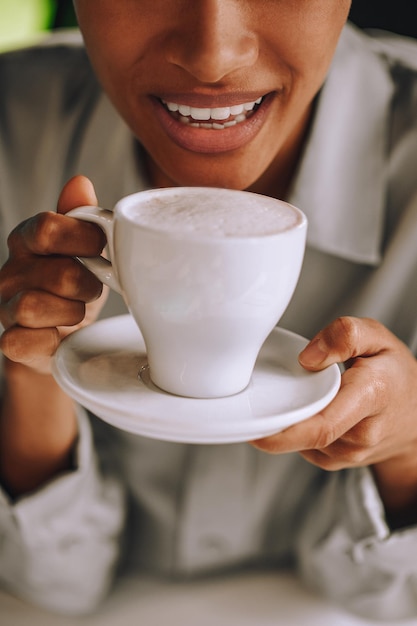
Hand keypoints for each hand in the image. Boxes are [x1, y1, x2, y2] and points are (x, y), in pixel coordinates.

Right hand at [0, 175, 107, 373]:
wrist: (64, 340)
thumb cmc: (75, 290)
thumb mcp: (86, 251)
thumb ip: (81, 219)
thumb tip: (79, 182)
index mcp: (28, 240)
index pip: (48, 227)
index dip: (85, 241)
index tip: (101, 250)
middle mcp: (10, 270)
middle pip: (58, 272)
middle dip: (87, 285)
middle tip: (91, 289)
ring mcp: (5, 306)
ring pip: (34, 306)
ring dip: (70, 313)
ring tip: (75, 312)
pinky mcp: (9, 342)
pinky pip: (23, 340)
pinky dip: (50, 340)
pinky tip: (57, 336)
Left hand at [251, 317, 416, 521]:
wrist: (416, 415)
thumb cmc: (394, 373)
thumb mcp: (378, 338)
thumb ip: (344, 335)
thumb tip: (307, 359)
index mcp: (371, 396)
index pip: (322, 425)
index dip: (282, 431)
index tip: (254, 425)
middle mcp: (361, 434)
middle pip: (305, 434)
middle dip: (276, 421)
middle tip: (257, 400)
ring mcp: (349, 454)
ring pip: (302, 439)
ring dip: (290, 420)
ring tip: (304, 395)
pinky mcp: (336, 461)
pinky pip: (305, 445)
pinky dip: (298, 427)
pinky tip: (309, 410)